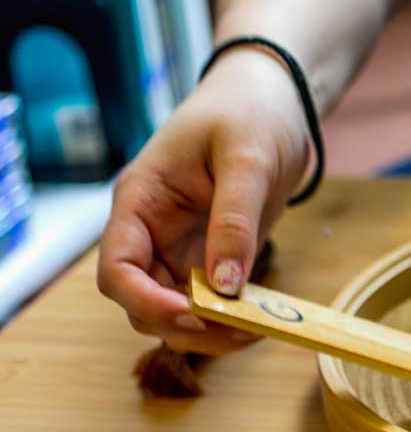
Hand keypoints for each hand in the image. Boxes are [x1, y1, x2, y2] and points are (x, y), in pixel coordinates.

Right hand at [96, 50, 309, 353]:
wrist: (273, 100)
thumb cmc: (250, 113)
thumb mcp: (247, 159)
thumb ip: (235, 221)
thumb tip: (226, 286)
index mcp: (140, 202)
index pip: (116, 270)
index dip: (146, 302)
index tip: (194, 314)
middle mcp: (151, 231)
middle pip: (143, 303)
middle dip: (186, 326)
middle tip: (242, 330)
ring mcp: (179, 247)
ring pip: (175, 311)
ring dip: (211, 331)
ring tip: (259, 328)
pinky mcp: (211, 256)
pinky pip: (209, 301)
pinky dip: (231, 318)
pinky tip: (264, 318)